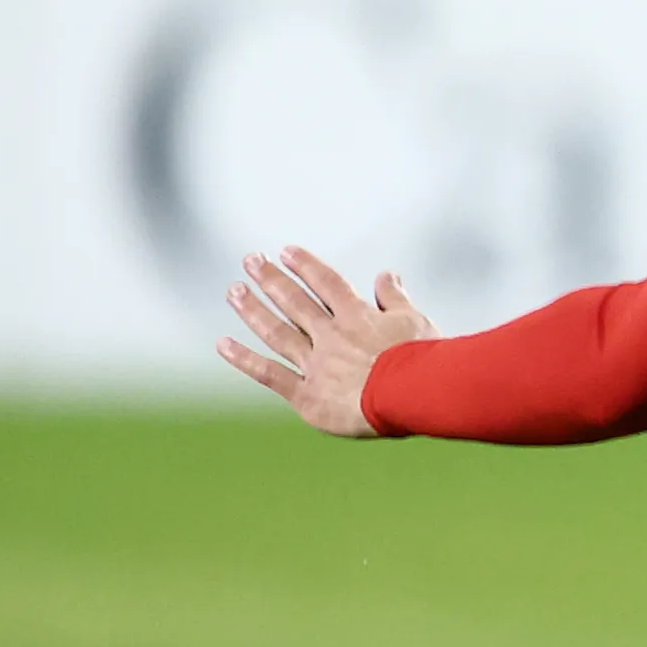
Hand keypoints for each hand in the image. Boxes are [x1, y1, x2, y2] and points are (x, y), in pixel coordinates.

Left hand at [217, 247, 434, 436]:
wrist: (413, 394)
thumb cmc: (423, 359)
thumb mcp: (416, 321)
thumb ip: (396, 299)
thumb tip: (386, 276)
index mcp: (358, 317)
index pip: (327, 284)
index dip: (307, 266)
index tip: (286, 251)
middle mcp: (331, 336)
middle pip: (296, 303)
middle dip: (272, 279)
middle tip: (251, 261)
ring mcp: (315, 364)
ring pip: (278, 332)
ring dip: (253, 311)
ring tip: (234, 291)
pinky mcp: (307, 396)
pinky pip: (270, 374)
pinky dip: (245, 360)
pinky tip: (223, 344)